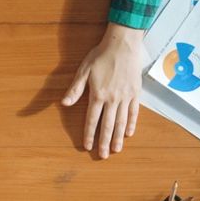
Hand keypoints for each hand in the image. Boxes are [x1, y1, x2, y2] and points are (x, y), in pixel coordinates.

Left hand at [61, 22, 144, 157]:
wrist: (123, 44)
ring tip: (116, 150)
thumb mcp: (84, 70)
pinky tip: (128, 133)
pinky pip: (134, 112)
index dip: (89, 134)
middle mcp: (113, 99)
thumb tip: (64, 103)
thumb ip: (75, 89)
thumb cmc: (101, 55)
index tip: (87, 146)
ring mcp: (125, 97)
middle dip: (104, 142)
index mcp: (98, 94)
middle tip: (102, 156)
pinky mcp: (135, 93)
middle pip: (107, 125)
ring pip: (121, 122)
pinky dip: (131, 124)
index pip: (92, 119)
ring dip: (118, 137)